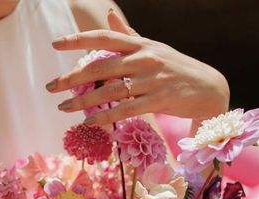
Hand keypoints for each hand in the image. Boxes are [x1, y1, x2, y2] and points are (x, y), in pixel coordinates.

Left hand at [46, 10, 229, 126]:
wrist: (208, 89)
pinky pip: (125, 110)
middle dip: (71, 78)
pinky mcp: (158, 101)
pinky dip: (105, 118)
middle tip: (50, 87)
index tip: (55, 45)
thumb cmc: (176, 68)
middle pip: (100, 66)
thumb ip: (129, 34)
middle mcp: (144, 59)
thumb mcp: (154, 47)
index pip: (104, 37)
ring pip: (110, 91)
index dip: (78, 39)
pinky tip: (88, 123)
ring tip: (64, 108)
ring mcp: (152, 80)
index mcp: (141, 44)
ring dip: (83, 101)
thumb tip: (108, 15)